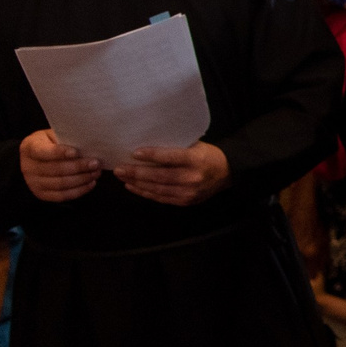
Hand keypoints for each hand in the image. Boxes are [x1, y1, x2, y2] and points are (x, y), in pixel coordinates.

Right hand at [19, 129, 100, 202]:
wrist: (36, 159)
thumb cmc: (50, 144)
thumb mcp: (53, 135)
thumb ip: (66, 139)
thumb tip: (88, 145)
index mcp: (29, 147)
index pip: (43, 151)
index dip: (59, 152)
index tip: (76, 152)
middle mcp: (28, 166)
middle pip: (55, 169)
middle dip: (78, 167)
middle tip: (95, 163)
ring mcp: (33, 183)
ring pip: (60, 184)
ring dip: (82, 179)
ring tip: (96, 172)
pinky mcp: (42, 194)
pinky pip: (62, 196)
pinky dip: (79, 190)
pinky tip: (91, 183)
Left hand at [114, 142, 230, 206]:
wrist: (226, 172)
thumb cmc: (207, 155)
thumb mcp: (195, 145)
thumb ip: (174, 147)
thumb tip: (147, 145)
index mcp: (196, 159)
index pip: (169, 157)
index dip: (151, 155)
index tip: (134, 153)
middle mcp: (192, 177)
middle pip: (159, 176)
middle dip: (136, 172)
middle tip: (119, 168)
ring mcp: (189, 192)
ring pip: (157, 189)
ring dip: (137, 183)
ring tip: (122, 177)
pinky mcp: (186, 201)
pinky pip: (161, 198)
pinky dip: (145, 193)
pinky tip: (133, 187)